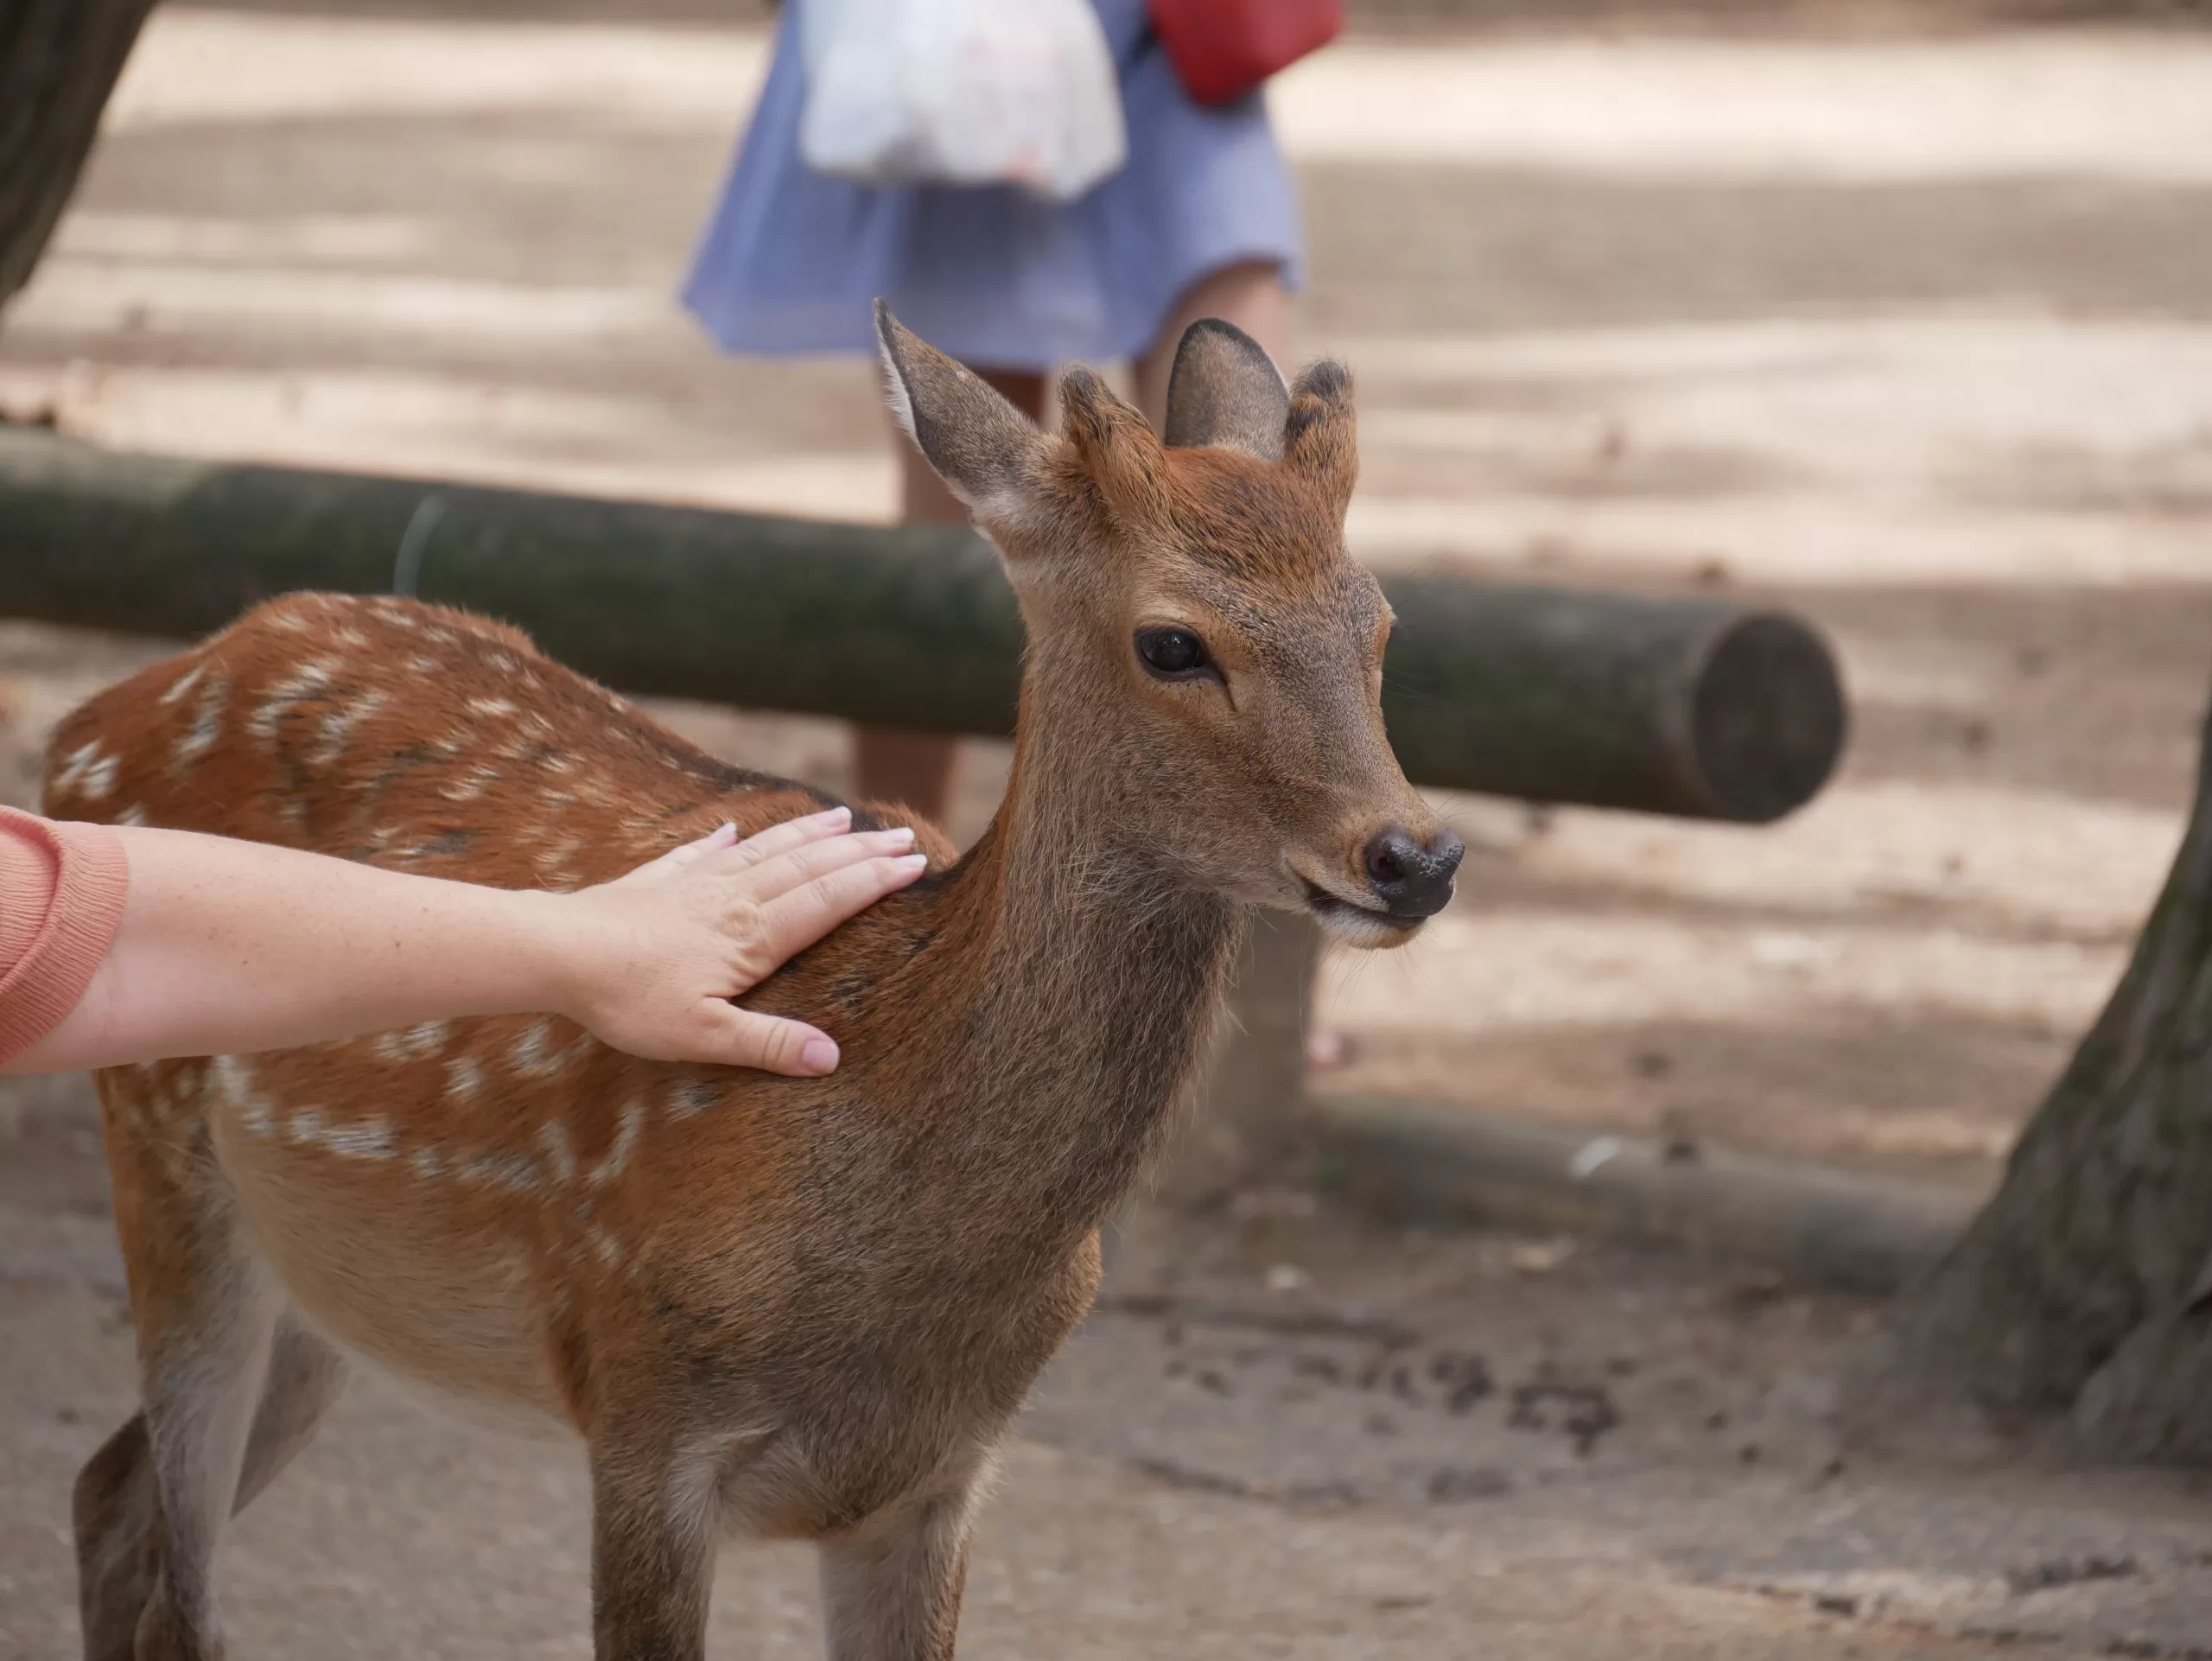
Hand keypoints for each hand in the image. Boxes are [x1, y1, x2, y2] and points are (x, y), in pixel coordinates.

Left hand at [555, 808, 925, 1075]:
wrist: (557, 953)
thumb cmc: (630, 1000)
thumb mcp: (704, 1036)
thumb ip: (769, 1043)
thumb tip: (832, 1057)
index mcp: (753, 936)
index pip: (828, 900)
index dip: (875, 881)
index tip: (916, 864)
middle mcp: (733, 899)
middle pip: (809, 867)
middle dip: (860, 852)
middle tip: (903, 836)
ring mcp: (695, 884)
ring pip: (766, 850)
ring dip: (809, 834)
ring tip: (844, 817)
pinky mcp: (657, 881)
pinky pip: (700, 852)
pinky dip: (724, 838)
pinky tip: (732, 827)